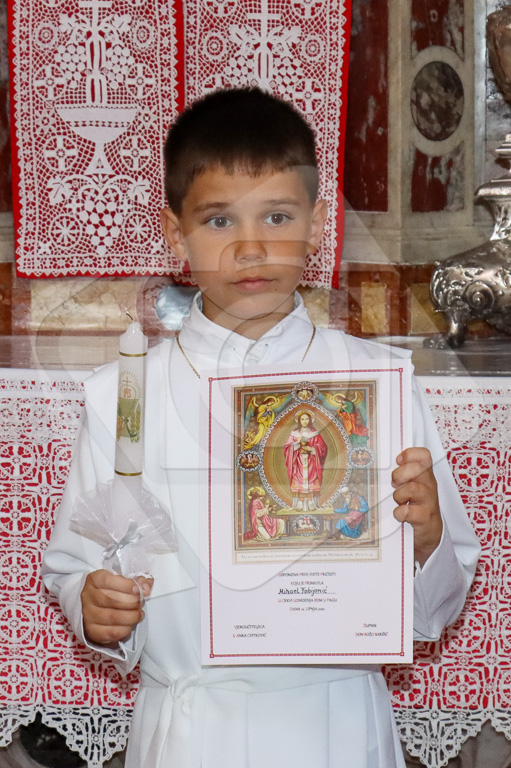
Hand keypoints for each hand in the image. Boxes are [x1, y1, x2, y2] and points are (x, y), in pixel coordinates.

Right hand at [81, 569, 152, 646]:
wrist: (96, 606)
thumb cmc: (112, 590)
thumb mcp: (123, 580)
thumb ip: (137, 581)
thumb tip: (146, 587)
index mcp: (95, 579)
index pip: (108, 581)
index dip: (126, 586)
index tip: (139, 590)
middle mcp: (88, 596)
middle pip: (111, 600)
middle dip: (132, 602)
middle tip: (141, 603)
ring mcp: (88, 614)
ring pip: (112, 617)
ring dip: (131, 616)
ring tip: (139, 614)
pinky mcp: (92, 630)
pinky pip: (110, 632)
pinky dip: (124, 630)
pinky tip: (130, 625)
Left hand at [392, 447, 442, 566]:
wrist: (428, 533)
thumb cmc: (415, 506)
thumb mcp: (410, 487)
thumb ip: (401, 476)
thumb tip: (378, 466)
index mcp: (424, 476)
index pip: (423, 455)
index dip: (410, 454)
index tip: (398, 461)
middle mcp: (429, 485)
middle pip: (418, 468)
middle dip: (401, 474)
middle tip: (395, 484)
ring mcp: (428, 501)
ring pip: (413, 488)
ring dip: (399, 495)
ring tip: (398, 501)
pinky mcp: (425, 518)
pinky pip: (409, 511)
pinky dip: (400, 513)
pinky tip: (399, 515)